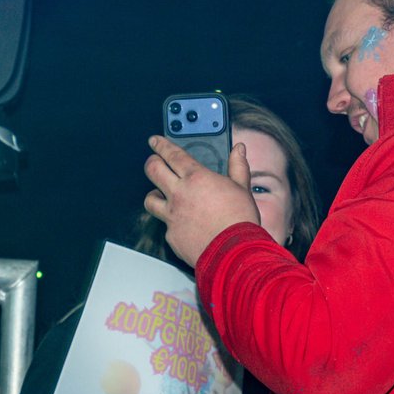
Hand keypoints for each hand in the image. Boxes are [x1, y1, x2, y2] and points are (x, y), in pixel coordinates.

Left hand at [143, 137, 258, 265]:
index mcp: (196, 178)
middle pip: (152, 171)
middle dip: (151, 163)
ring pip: (150, 199)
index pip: (172, 154)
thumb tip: (239, 150)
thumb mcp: (242, 188)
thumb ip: (238, 166)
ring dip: (154, 194)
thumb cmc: (240, 221)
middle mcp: (179, 194)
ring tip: (161, 194)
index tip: (155, 141)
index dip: (161, 145)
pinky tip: (182, 224)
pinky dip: (171, 222)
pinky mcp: (171, 235)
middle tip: (154, 162)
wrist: (235, 252)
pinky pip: (165, 225)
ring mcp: (172, 216)